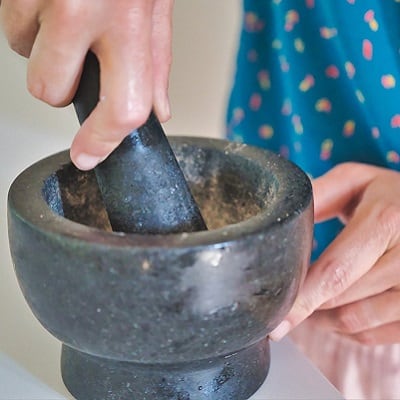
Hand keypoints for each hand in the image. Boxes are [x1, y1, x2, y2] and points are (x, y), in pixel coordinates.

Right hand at [0, 0, 172, 169]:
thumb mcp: (155, 2)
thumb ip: (157, 59)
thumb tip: (157, 110)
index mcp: (128, 16)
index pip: (120, 106)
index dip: (102, 141)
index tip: (89, 155)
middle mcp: (78, 6)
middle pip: (52, 92)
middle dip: (62, 88)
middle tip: (81, 58)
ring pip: (23, 55)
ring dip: (44, 48)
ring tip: (71, 14)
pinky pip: (11, 27)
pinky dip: (31, 21)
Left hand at [270, 162, 399, 344]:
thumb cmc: (392, 196)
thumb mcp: (358, 181)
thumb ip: (320, 194)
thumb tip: (281, 216)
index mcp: (386, 221)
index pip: (335, 272)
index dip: (302, 299)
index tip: (276, 320)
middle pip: (342, 301)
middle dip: (306, 306)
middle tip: (283, 302)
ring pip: (356, 323)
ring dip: (322, 321)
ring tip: (305, 305)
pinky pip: (374, 335)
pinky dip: (346, 330)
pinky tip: (333, 313)